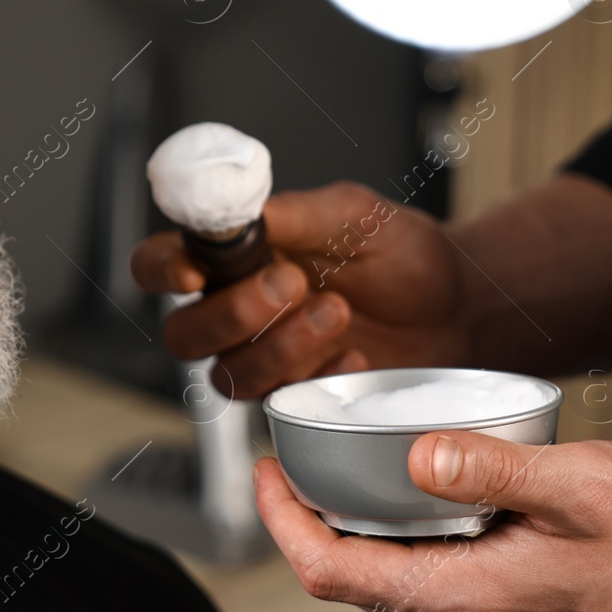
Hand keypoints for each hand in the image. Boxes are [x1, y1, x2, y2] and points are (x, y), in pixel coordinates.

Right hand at [130, 181, 469, 398]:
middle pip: (183, 334)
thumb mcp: (352, 213)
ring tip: (337, 311)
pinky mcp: (295, 394)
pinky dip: (317, 375)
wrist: (455, 306)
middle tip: (291, 284)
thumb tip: (245, 210)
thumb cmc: (399, 253)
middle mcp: (234, 309)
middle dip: (233, 314)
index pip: (156, 264)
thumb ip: (293, 212)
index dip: (161, 270)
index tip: (194, 271)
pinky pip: (279, 401)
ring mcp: (261, 357)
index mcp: (230, 257)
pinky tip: (355, 352)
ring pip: (228, 375)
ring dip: (281, 345)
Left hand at [254, 431, 611, 611]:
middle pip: (348, 584)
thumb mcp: (578, 483)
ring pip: (385, 592)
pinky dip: (398, 554)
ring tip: (339, 482)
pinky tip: (411, 512)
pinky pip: (424, 597)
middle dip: (308, 527)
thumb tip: (415, 458)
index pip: (333, 574)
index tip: (267, 475)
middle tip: (293, 469)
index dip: (282, 524)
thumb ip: (490, 468)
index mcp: (468, 599)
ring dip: (353, 541)